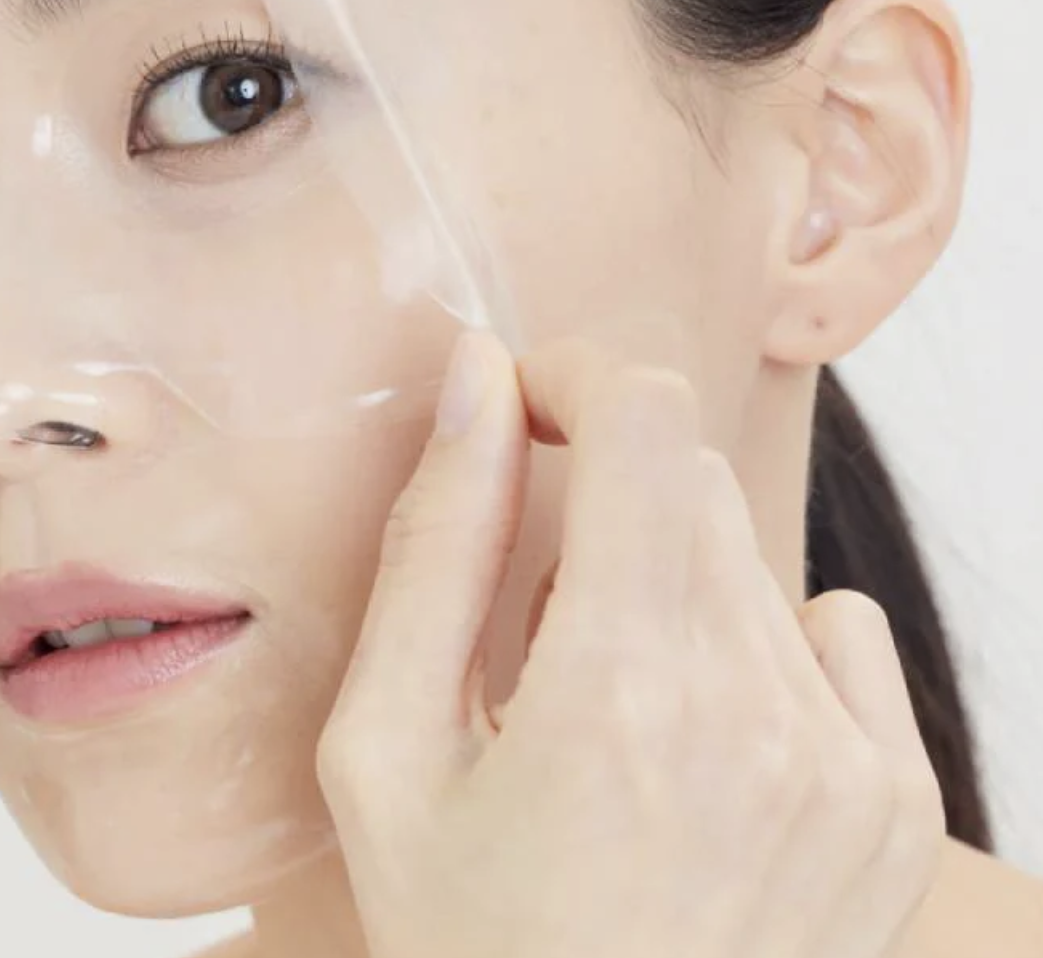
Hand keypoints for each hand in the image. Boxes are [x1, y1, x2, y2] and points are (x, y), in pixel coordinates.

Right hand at [317, 335, 945, 957]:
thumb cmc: (470, 942)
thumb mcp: (388, 755)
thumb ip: (433, 547)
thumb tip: (475, 380)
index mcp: (619, 690)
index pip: (642, 418)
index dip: (575, 380)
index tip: (526, 415)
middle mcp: (759, 713)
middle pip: (688, 477)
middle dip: (601, 498)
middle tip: (538, 619)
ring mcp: (845, 762)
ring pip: (746, 554)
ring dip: (666, 581)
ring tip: (610, 706)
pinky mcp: (893, 800)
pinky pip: (829, 625)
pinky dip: (753, 641)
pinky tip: (700, 736)